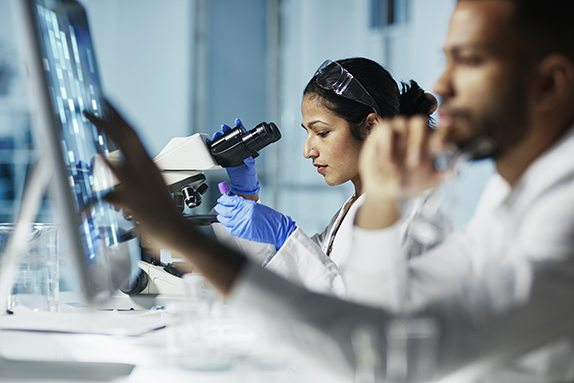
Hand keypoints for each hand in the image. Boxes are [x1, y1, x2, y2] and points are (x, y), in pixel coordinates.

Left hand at [83, 101, 244, 295]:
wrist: (178, 233)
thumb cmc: (164, 218)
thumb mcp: (143, 199)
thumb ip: (123, 194)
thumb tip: (109, 195)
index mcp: (150, 166)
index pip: (134, 136)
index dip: (120, 119)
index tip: (108, 105)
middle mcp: (147, 168)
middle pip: (128, 134)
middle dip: (112, 116)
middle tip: (97, 102)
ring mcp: (142, 179)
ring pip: (125, 147)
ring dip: (106, 129)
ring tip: (91, 115)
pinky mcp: (137, 194)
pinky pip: (121, 177)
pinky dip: (110, 164)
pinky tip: (99, 154)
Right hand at [213, 119, 259, 196]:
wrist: (242, 186)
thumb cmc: (249, 177)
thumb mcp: (251, 168)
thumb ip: (250, 163)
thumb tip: (248, 157)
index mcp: (247, 150)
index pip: (244, 137)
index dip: (241, 128)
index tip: (238, 122)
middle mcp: (239, 151)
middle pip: (233, 138)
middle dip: (228, 131)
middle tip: (224, 127)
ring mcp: (232, 155)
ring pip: (226, 143)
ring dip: (221, 137)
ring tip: (217, 134)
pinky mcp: (225, 160)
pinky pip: (220, 152)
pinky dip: (216, 147)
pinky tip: (213, 143)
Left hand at [214, 194, 295, 249]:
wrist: (277, 228)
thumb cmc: (269, 217)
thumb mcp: (256, 206)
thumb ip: (243, 204)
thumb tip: (232, 202)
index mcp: (247, 206)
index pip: (229, 201)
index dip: (223, 200)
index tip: (221, 199)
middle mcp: (243, 214)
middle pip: (224, 210)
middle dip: (220, 207)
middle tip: (219, 206)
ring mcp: (241, 224)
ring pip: (224, 220)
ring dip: (221, 216)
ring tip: (221, 215)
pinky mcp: (241, 233)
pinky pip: (229, 228)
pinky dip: (226, 225)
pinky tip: (226, 223)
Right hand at [356, 116, 441, 229]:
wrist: (387, 190)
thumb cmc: (410, 182)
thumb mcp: (430, 181)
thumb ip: (444, 174)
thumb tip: (456, 171)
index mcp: (430, 140)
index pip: (440, 130)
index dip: (444, 131)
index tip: (442, 143)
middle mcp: (414, 132)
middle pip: (420, 122)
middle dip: (418, 142)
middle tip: (415, 164)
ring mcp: (398, 130)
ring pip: (403, 123)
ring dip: (398, 146)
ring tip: (396, 168)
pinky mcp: (382, 131)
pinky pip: (386, 129)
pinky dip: (387, 147)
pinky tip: (388, 163)